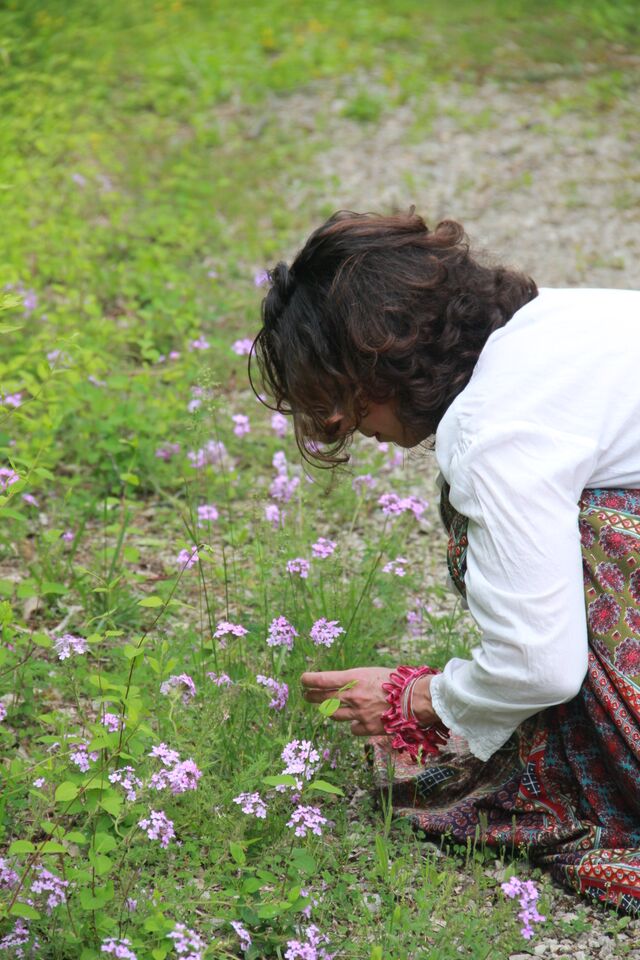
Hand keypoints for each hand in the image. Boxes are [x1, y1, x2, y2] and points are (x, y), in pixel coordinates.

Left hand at [301, 667, 437, 735]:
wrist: (417, 699)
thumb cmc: (400, 681)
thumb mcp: (374, 672)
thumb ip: (357, 680)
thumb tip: (345, 684)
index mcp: (354, 678)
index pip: (323, 680)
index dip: (310, 680)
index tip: (302, 679)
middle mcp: (352, 696)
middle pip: (323, 699)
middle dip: (312, 697)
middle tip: (306, 695)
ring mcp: (359, 714)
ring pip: (335, 715)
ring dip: (331, 711)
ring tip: (329, 708)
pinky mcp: (368, 728)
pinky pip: (353, 728)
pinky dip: (353, 725)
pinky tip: (358, 721)